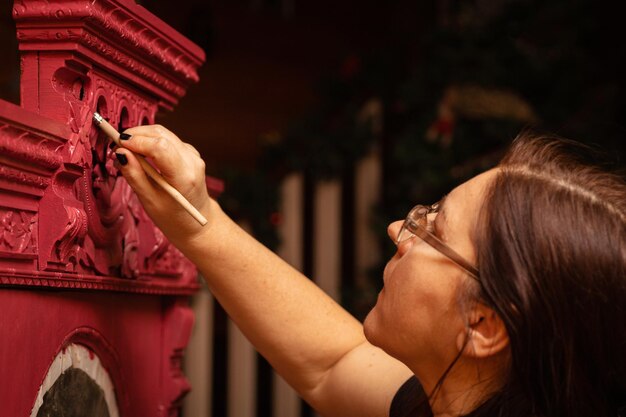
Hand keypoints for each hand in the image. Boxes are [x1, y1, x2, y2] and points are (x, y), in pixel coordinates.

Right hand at [112, 124, 211, 244]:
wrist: (196, 223)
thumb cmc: (173, 216)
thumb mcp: (149, 201)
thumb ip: (135, 176)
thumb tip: (120, 153)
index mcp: (184, 176)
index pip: (160, 147)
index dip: (136, 141)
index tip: (117, 145)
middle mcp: (192, 161)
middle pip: (160, 134)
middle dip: (135, 135)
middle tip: (116, 147)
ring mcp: (193, 155)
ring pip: (163, 133)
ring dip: (141, 137)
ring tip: (125, 152)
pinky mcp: (190, 153)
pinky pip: (167, 139)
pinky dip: (150, 141)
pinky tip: (139, 154)